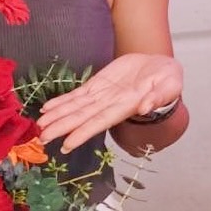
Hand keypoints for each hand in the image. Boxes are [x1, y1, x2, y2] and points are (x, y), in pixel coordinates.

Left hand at [36, 53, 182, 152]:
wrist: (159, 66)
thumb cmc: (168, 78)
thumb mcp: (171, 84)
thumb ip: (159, 96)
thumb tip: (146, 107)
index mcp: (126, 106)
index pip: (100, 122)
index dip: (83, 133)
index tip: (67, 144)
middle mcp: (109, 105)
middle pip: (81, 118)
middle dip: (61, 128)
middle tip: (41, 138)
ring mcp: (101, 96)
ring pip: (75, 108)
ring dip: (57, 117)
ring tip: (39, 124)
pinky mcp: (97, 85)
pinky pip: (76, 95)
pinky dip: (62, 101)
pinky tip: (47, 108)